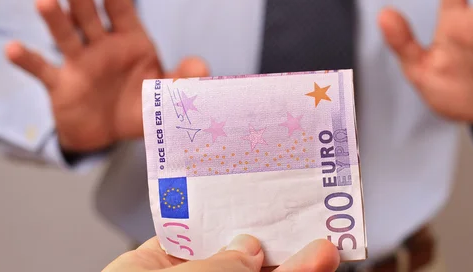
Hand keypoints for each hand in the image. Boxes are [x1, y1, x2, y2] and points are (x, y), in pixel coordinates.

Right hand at [5, 0, 208, 151]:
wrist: (113, 132)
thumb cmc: (142, 104)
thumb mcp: (168, 93)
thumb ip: (185, 80)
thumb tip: (203, 68)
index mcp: (131, 40)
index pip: (122, 11)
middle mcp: (103, 46)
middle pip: (91, 17)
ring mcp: (80, 64)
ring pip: (65, 36)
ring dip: (55, 18)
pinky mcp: (60, 84)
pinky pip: (42, 71)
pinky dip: (27, 61)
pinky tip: (12, 49)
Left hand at [102, 234, 339, 271]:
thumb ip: (220, 263)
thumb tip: (249, 248)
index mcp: (149, 268)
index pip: (194, 235)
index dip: (228, 220)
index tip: (261, 207)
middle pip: (234, 261)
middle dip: (273, 246)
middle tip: (306, 230)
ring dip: (293, 268)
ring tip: (323, 253)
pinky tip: (312, 269)